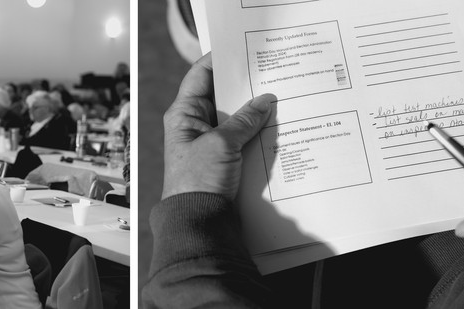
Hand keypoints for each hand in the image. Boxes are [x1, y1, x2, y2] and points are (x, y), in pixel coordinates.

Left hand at [161, 53, 275, 199]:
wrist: (198, 220)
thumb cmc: (199, 180)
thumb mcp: (222, 144)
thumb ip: (244, 120)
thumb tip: (265, 100)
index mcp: (184, 114)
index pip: (200, 75)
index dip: (220, 59)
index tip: (242, 48)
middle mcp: (195, 124)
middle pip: (222, 95)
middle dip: (245, 85)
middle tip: (270, 70)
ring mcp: (210, 141)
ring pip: (235, 116)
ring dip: (254, 109)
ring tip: (280, 93)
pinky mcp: (224, 158)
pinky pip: (242, 137)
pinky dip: (257, 130)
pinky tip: (277, 123)